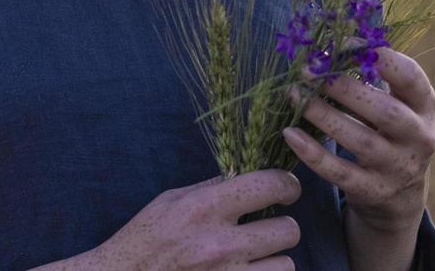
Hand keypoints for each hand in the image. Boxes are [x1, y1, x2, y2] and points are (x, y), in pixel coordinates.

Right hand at [61, 169, 302, 269]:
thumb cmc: (146, 237)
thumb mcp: (173, 200)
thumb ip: (212, 188)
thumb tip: (247, 173)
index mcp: (205, 208)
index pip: (268, 186)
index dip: (286, 183)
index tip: (285, 187)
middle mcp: (220, 244)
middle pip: (288, 230)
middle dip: (283, 224)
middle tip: (269, 225)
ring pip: (286, 265)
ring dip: (275, 259)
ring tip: (257, 254)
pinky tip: (248, 270)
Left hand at [283, 46, 434, 235]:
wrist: (401, 193)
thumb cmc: (388, 129)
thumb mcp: (395, 101)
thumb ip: (372, 73)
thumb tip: (329, 37)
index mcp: (424, 106)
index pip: (410, 77)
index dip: (380, 57)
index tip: (344, 43)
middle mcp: (418, 137)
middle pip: (385, 112)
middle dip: (345, 88)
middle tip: (309, 70)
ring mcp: (397, 168)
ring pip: (360, 142)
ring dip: (323, 115)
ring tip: (293, 93)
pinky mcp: (374, 191)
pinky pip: (340, 173)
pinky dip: (313, 153)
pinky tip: (290, 133)